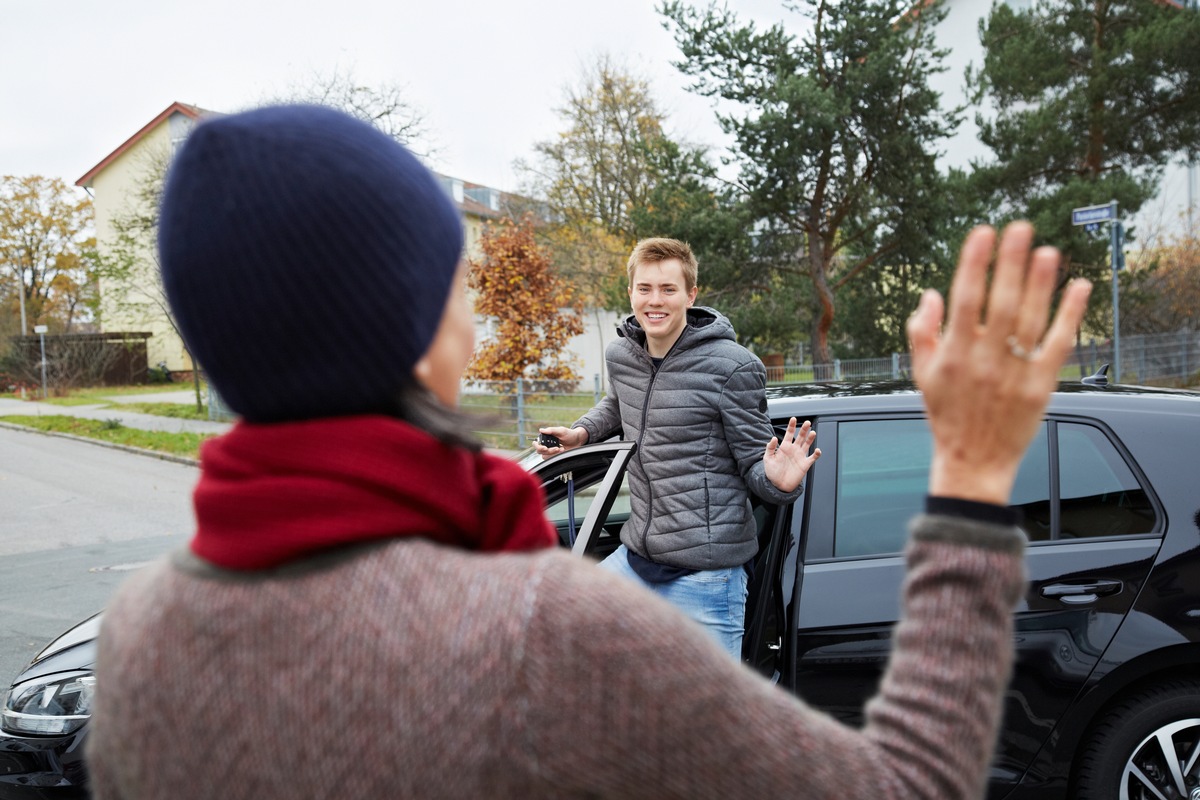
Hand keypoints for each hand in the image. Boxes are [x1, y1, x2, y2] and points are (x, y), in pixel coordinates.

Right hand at [535, 426, 587, 459]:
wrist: (578, 441)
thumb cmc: (569, 434)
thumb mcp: (561, 430)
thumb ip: (551, 430)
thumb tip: (541, 430)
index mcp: (546, 437)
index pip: (536, 443)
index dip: (538, 446)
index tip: (545, 447)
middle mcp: (546, 444)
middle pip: (539, 451)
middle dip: (548, 450)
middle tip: (556, 448)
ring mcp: (550, 451)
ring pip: (545, 456)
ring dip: (553, 453)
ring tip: (561, 449)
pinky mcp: (554, 456)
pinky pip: (551, 459)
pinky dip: (556, 456)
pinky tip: (562, 451)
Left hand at [763, 417, 820, 492]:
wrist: (778, 485)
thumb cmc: (772, 472)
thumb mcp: (768, 459)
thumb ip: (770, 448)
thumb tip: (773, 438)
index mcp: (784, 447)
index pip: (789, 434)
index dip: (791, 426)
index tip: (793, 419)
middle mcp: (794, 450)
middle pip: (801, 436)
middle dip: (804, 429)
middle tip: (807, 422)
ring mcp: (800, 456)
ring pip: (807, 444)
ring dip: (810, 438)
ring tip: (812, 432)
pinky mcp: (805, 464)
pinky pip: (812, 457)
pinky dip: (816, 454)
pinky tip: (817, 450)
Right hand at [907, 222, 1090, 504]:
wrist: (972, 462)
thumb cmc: (947, 415)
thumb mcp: (922, 374)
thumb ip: (922, 331)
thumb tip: (932, 294)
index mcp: (953, 354)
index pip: (965, 299)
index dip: (974, 263)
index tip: (983, 233)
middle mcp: (984, 361)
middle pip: (1001, 302)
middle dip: (1011, 263)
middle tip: (1021, 228)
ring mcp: (1014, 374)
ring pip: (1031, 320)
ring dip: (1041, 283)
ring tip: (1049, 251)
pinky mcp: (1041, 387)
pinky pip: (1059, 345)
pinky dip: (1071, 315)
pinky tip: (1078, 287)